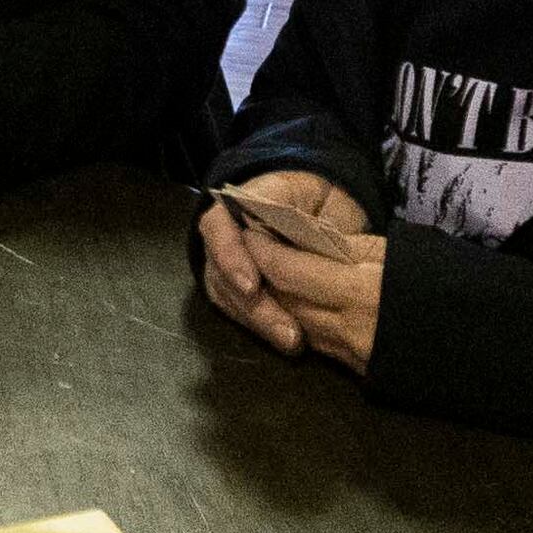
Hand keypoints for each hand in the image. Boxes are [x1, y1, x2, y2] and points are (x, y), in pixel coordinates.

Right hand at [196, 170, 364, 356]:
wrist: (316, 208)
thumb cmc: (311, 197)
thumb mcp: (308, 191)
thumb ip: (293, 208)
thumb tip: (299, 233)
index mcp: (235, 206)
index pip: (217, 228)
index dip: (230, 257)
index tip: (252, 285)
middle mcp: (223, 239)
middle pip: (222, 275)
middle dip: (254, 307)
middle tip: (286, 330)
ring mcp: (226, 268)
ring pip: (231, 300)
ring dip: (260, 324)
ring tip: (292, 341)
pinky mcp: (237, 292)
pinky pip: (241, 314)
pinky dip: (263, 329)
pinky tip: (286, 340)